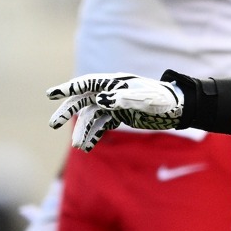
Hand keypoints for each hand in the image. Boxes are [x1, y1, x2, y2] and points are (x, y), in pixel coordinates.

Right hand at [48, 72, 184, 149]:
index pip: (87, 84)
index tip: (51, 94)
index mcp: (115, 83)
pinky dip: (94, 135)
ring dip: (83, 130)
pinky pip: (102, 126)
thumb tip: (99, 99)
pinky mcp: (121, 116)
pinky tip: (87, 147)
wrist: (179, 109)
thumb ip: (122, 99)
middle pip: (84, 101)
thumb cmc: (163, 100)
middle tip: (53, 124)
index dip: (68, 88)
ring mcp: (116, 104)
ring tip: (77, 146)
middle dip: (68, 112)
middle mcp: (112, 92)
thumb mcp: (144, 99)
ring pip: (92, 117)